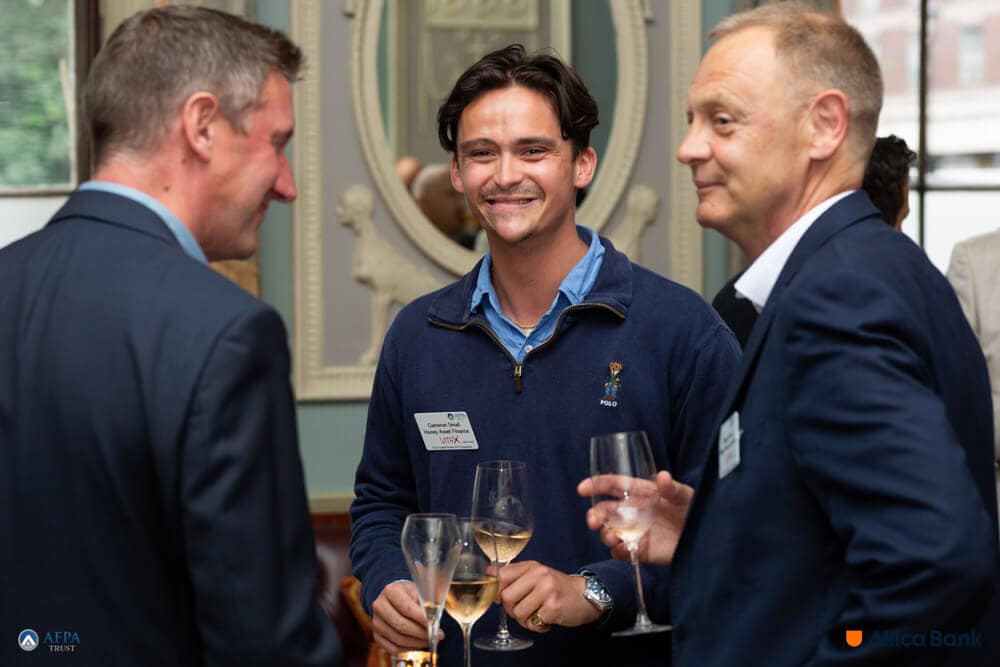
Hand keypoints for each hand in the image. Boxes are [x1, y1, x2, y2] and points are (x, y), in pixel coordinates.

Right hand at [370, 581, 441, 654]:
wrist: (394, 599)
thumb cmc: (410, 595)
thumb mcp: (418, 591)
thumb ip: (425, 603)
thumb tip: (433, 620)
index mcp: (390, 591)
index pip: (407, 608)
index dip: (421, 619)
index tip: (434, 625)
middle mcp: (379, 606)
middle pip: (401, 625)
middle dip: (422, 633)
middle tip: (438, 636)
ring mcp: (376, 622)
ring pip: (398, 639)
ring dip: (418, 643)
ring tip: (430, 640)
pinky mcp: (377, 636)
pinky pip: (394, 649)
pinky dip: (409, 650)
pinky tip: (419, 645)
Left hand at [497, 560, 600, 631]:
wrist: (584, 596)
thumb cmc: (557, 587)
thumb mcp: (537, 574)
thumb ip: (514, 574)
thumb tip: (489, 573)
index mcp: (532, 566)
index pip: (501, 576)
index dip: (496, 590)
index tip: (501, 597)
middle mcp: (539, 575)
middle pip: (506, 597)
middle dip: (511, 609)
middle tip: (523, 609)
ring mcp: (546, 591)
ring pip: (518, 612)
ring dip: (524, 620)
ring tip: (536, 615)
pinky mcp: (553, 608)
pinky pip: (532, 623)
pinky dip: (537, 626)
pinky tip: (546, 620)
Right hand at [578, 470, 693, 564]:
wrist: (707, 538)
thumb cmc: (695, 509)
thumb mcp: (686, 495)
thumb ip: (672, 488)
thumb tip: (661, 476)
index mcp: (641, 493)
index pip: (614, 485)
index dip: (597, 485)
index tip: (582, 488)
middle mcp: (633, 511)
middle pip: (605, 511)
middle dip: (595, 515)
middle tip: (593, 521)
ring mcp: (635, 531)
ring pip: (609, 532)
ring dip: (605, 534)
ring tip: (612, 538)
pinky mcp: (641, 550)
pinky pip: (622, 552)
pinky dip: (619, 552)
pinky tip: (624, 549)